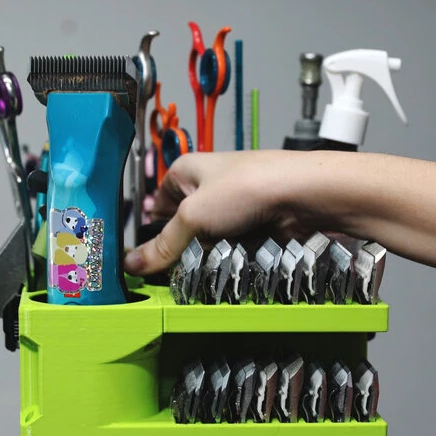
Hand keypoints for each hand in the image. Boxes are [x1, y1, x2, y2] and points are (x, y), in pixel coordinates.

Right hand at [124, 151, 321, 274]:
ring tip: (213, 259)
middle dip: (185, 247)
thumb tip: (133, 263)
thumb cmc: (249, 186)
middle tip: (181, 264)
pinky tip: (235, 259)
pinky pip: (234, 247)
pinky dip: (233, 256)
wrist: (302, 194)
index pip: (158, 205)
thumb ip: (164, 244)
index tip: (147, 259)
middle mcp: (209, 186)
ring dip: (211, 254)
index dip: (153, 232)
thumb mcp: (193, 217)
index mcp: (185, 171)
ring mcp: (234, 206)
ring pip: (210, 240)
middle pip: (185, 227)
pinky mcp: (254, 223)